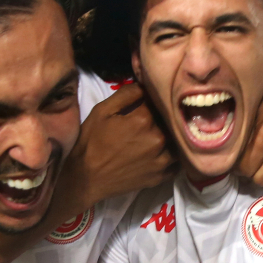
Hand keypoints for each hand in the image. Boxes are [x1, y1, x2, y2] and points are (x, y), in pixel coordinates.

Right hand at [61, 84, 174, 210]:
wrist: (86, 178)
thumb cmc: (91, 142)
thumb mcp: (102, 111)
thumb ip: (126, 94)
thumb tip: (145, 84)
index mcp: (143, 120)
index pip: (158, 101)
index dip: (153, 99)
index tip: (148, 100)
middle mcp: (158, 139)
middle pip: (169, 120)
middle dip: (163, 116)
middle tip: (152, 118)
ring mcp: (162, 160)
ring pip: (177, 140)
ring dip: (172, 135)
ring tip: (159, 134)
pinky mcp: (161, 176)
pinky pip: (176, 161)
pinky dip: (172, 155)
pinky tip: (163, 152)